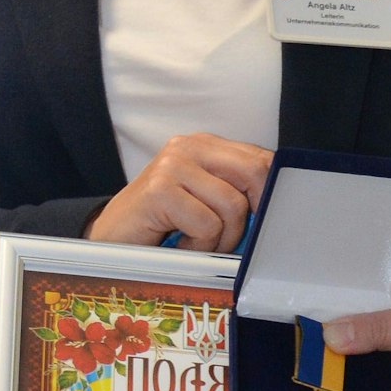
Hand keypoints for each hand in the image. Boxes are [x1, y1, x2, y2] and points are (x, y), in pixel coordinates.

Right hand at [85, 133, 271, 250]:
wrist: (110, 240)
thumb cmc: (162, 224)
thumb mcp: (205, 200)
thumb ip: (237, 192)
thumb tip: (281, 206)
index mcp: (204, 144)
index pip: (261, 158)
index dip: (270, 193)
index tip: (259, 221)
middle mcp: (188, 146)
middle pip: (255, 174)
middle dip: (250, 216)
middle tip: (226, 236)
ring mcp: (172, 165)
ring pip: (233, 206)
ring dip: (220, 238)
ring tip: (194, 241)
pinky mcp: (160, 190)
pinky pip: (207, 224)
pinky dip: (198, 245)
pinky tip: (179, 244)